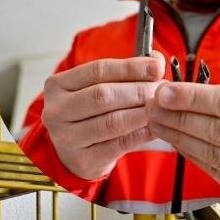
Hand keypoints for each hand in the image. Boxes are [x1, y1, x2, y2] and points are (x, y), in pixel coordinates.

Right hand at [40, 53, 164, 179]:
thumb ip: (125, 74)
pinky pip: (120, 144)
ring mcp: (67, 137)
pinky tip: (157, 127)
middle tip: (162, 90)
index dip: (130, 67)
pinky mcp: (84, 159)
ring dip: (142, 113)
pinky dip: (142, 134)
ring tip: (162, 107)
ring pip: (112, 122)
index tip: (157, 66)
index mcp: (58, 85)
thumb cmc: (90, 115)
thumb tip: (156, 59)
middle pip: (103, 95)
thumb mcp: (99, 89)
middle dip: (138, 91)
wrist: (76, 155)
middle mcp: (57, 110)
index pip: (97, 70)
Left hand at [146, 82, 219, 193]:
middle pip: (218, 129)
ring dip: (178, 135)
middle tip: (154, 105)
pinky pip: (213, 168)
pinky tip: (176, 139)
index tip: (167, 92)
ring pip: (212, 151)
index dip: (193, 98)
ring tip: (158, 121)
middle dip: (179, 116)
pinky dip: (190, 153)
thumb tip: (184, 91)